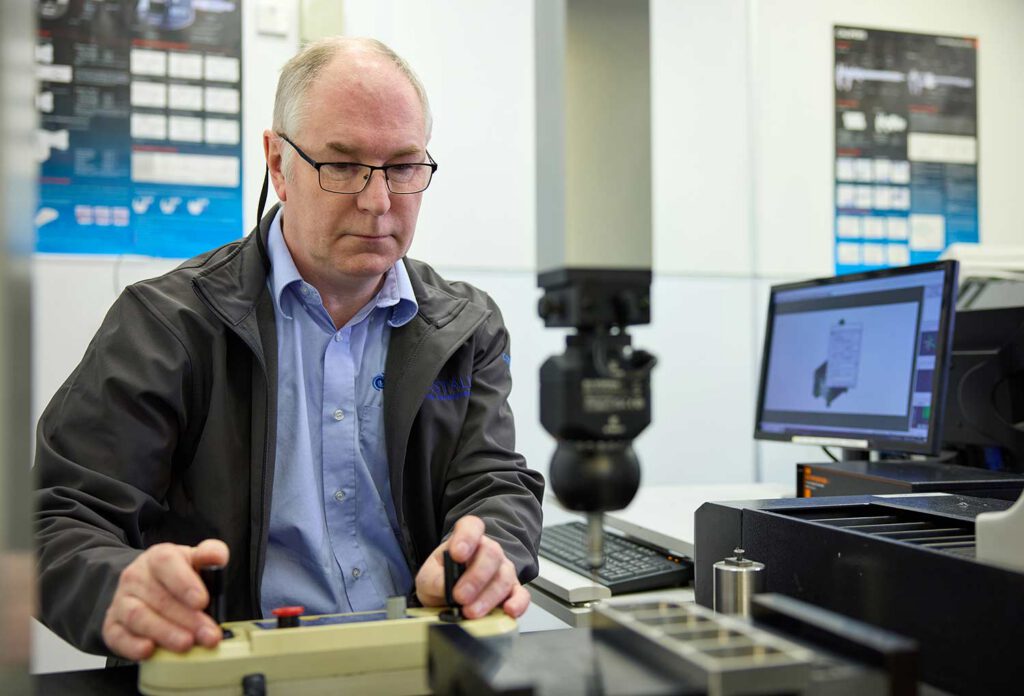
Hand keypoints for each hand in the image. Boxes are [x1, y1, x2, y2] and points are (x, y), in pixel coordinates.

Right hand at [102, 539, 227, 659]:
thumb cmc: (178, 575)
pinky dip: (132, 645)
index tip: (202, 601)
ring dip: (164, 633)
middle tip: (209, 635)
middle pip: (159, 597)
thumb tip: (218, 557)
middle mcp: (135, 576)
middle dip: (187, 619)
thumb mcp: (195, 560)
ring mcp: (121, 601)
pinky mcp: (112, 625)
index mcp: (158, 557)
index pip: (166, 563)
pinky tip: (149, 651)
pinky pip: (118, 636)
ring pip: (138, 617)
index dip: (184, 583)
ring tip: (186, 644)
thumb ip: (210, 554)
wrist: (146, 586)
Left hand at [415, 516, 530, 618]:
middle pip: (491, 553)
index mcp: (467, 540)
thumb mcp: (428, 577)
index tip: (457, 554)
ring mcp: (503, 570)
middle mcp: (488, 551)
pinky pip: (521, 594)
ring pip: (504, 577)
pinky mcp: (512, 591)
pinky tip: (508, 610)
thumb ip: (434, 580)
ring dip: (488, 596)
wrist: (449, 597)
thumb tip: (445, 587)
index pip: (472, 526)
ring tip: (470, 612)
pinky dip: (517, 603)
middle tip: (460, 595)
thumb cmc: (441, 580)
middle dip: (476, 577)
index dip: (467, 537)